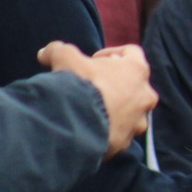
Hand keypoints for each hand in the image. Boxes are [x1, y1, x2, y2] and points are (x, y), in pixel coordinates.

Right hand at [38, 42, 156, 156]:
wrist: (78, 123)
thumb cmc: (79, 84)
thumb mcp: (65, 59)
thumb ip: (58, 50)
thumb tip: (45, 52)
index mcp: (137, 70)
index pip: (132, 52)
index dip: (112, 53)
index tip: (94, 60)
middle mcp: (145, 95)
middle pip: (134, 84)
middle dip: (115, 84)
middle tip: (94, 85)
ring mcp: (139, 120)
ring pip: (131, 112)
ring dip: (115, 109)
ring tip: (92, 109)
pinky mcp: (127, 141)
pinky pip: (119, 133)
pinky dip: (108, 129)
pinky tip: (90, 128)